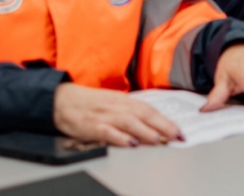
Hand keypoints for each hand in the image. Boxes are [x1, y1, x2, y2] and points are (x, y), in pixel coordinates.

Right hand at [53, 83, 180, 147]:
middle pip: (145, 115)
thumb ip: (133, 114)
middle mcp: (119, 106)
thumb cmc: (91, 103)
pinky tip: (130, 144)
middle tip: (178, 136)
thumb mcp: (115, 103)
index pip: (151, 110)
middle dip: (164, 126)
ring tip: (159, 140)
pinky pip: (108, 132)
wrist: (63, 100)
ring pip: (130, 122)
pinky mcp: (92, 125)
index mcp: (126, 101)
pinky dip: (120, 138)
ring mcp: (106, 116)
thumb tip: (153, 126)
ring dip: (146, 132)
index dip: (167, 120)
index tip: (180, 130)